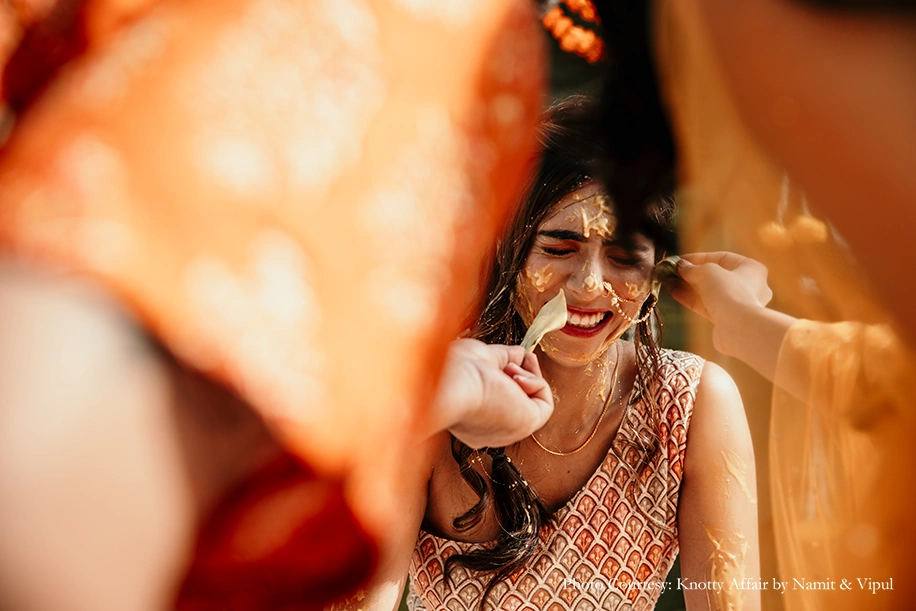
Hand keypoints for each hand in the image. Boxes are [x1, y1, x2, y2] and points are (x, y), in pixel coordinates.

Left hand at [432, 339, 553, 448]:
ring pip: (534, 403)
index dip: (512, 377)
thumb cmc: (456, 370)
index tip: (515, 358)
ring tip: (509, 370)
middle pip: (519, 403)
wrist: (454, 383)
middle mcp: (491, 430)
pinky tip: (518, 377)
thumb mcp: (482, 358)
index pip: (500, 401)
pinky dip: (538, 384)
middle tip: (518, 360)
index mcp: (473, 418)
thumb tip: (521, 354)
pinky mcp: (525, 424)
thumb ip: (503, 359)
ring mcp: (509, 430)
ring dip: (527, 377)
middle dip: (522, 376)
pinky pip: (545, 405)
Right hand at [668, 252, 772, 352]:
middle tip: (675, 272)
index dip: (699, 258)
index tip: (682, 260)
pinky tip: (675, 293)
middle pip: (716, 276)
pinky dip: (692, 300)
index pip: (722, 258)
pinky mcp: (728, 319)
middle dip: (693, 274)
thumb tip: (681, 267)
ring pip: (710, 292)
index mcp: (752, 269)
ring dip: (689, 287)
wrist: (738, 328)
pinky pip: (707, 306)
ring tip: (670, 282)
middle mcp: (749, 286)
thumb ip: (693, 268)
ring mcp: (739, 304)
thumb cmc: (730, 293)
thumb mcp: (707, 272)